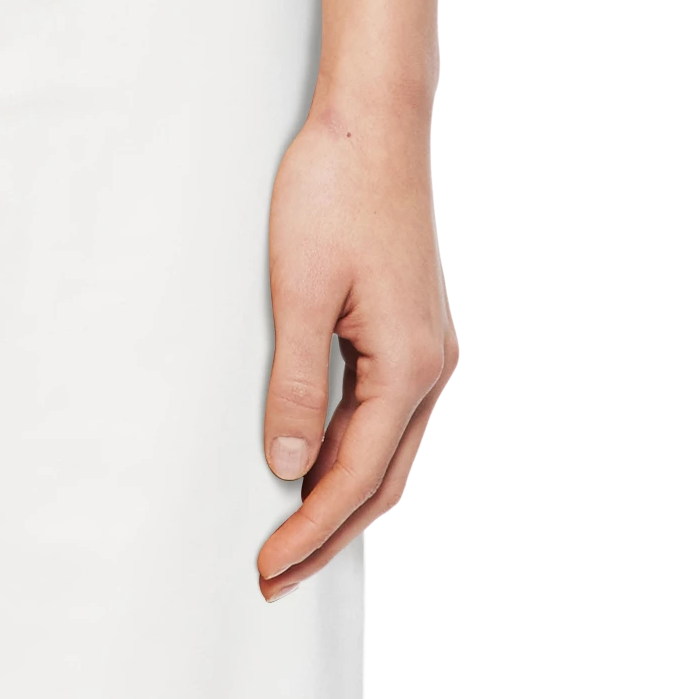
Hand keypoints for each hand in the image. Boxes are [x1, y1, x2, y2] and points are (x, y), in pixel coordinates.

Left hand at [254, 97, 456, 596]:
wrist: (376, 121)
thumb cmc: (334, 190)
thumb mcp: (299, 289)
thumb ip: (294, 383)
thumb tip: (287, 467)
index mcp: (408, 367)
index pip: (353, 478)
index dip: (307, 530)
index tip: (266, 569)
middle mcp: (432, 368)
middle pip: (381, 482)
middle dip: (328, 534)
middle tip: (274, 577)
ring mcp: (430, 348)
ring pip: (391, 453)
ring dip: (344, 497)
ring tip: (293, 536)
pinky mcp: (416, 327)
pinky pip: (390, 417)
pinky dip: (357, 454)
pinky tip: (322, 460)